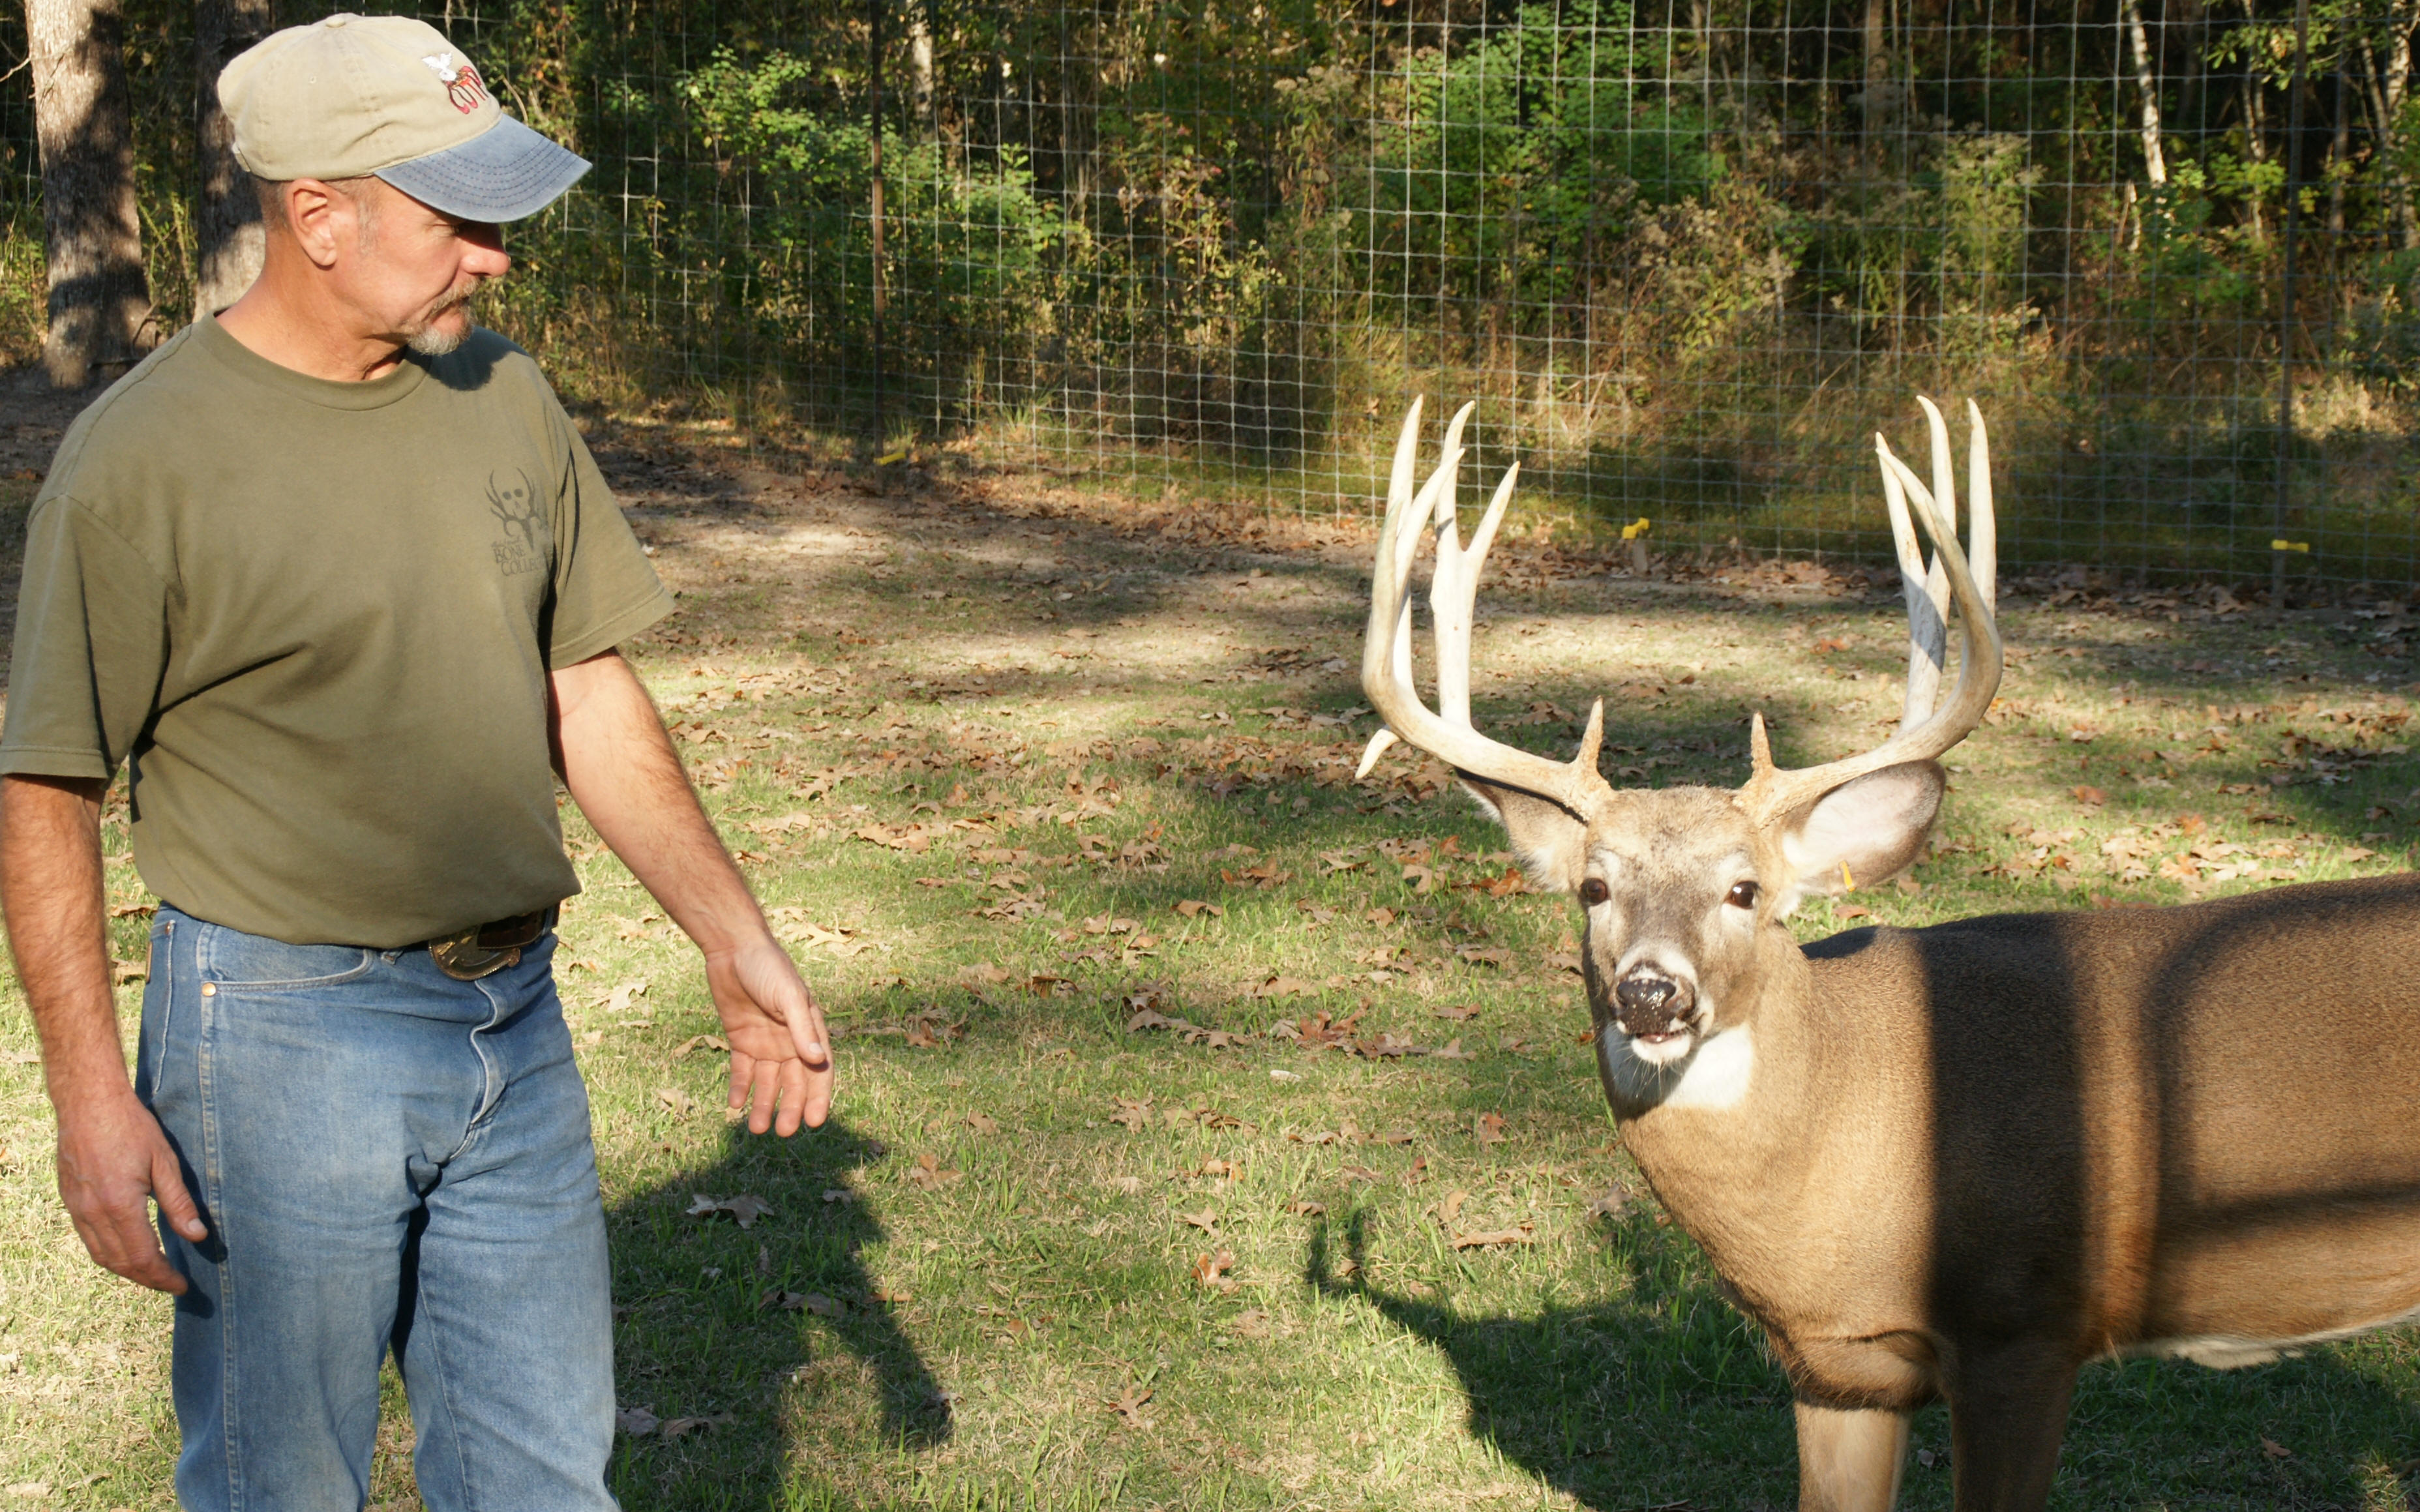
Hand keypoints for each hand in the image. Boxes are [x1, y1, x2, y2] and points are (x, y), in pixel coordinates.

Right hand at [55, 1086, 206, 1293]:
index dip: (163, 1276)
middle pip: (120, 1263)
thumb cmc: (130, 1127)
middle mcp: (93, 1214)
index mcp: (120, 1207)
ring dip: (127, 1270)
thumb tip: (198, 1236)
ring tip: (153, 1273)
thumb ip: (179, 1203)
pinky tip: (126, 1250)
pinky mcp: (69, 1200)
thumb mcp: (163, 1162)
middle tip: (171, 1283)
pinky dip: (109, 1253)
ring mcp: (76, 1209)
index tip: (183, 1285)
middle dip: (147, 1279)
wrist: (88, 1103)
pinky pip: (88, 1239)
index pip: (143, 1258)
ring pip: (101, 1255)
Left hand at [704, 934, 833, 1134]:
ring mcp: (765, 1042)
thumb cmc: (768, 968)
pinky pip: (742, 1071)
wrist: (733, 949)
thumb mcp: (787, 997)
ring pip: (767, 1082)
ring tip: (756, 1128)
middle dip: (789, 1107)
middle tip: (782, 1132)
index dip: (818, 1097)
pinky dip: (740, 1088)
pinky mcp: (741, 1040)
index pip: (819, 1070)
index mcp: (809, 1030)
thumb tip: (818, 1060)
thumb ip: (802, 1029)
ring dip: (764, 1104)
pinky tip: (735, 1105)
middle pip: (793, 1082)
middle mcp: (789, 1041)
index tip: (814, 1122)